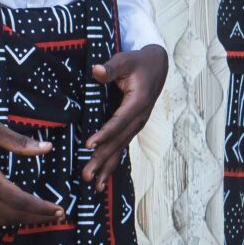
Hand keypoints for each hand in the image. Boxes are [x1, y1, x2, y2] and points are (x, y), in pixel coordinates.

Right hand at [0, 119, 65, 228]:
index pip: (20, 200)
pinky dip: (8, 218)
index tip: (60, 209)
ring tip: (43, 216)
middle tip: (57, 215)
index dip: (42, 208)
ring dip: (24, 220)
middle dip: (38, 217)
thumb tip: (48, 148)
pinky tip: (20, 213)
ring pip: (1, 220)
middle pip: (13, 215)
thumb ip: (20, 142)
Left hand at [83, 45, 169, 190]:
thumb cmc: (138, 62)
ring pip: (121, 148)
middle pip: (119, 141)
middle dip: (102, 158)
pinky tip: (103, 177)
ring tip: (94, 184)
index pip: (119, 121)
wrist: (157, 66)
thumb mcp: (125, 60)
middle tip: (86, 174)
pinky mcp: (132, 127)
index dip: (105, 133)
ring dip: (107, 166)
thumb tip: (97, 70)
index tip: (89, 145)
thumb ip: (111, 68)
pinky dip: (112, 162)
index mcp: (137, 102)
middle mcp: (139, 118)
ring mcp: (137, 124)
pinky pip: (122, 146)